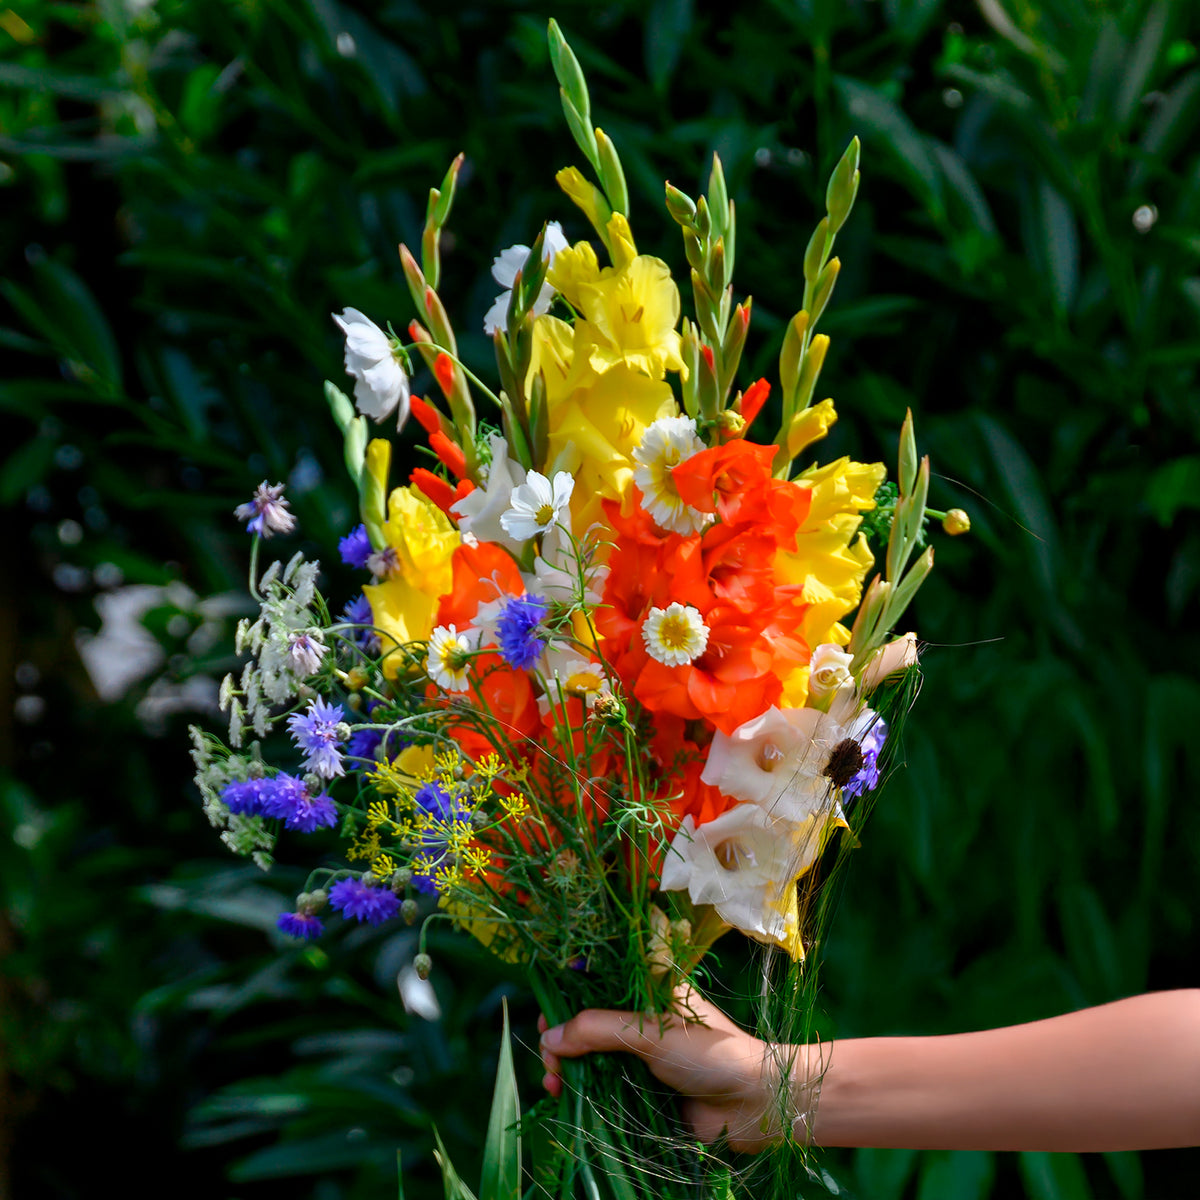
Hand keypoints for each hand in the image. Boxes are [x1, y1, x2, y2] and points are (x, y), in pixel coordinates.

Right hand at [538, 990, 816, 1152]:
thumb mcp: (650, 1031)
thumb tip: (549, 1038)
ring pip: (588, 1054)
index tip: (546, 1010)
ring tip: (554, 1084)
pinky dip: (579, 1089)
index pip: (597, 979)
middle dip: (561, 1036)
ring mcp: (640, 1053)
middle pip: (586, 1019)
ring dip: (565, 1066)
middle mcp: (640, 1016)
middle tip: (548, 1057)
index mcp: (647, 986)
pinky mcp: (641, 1087)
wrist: (754, 1102)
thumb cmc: (711, 1052)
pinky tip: (564, 1096)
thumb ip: (598, 1030)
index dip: (567, 990)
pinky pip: (600, 1084)